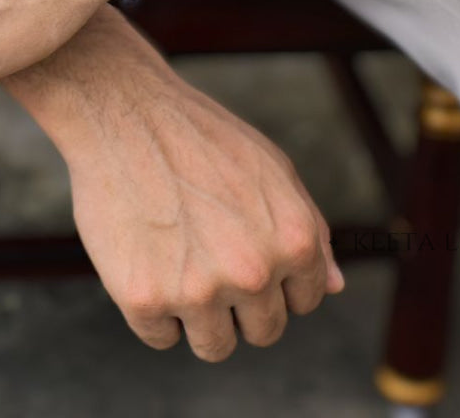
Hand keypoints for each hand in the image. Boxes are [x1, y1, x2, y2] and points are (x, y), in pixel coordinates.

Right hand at [4, 8, 343, 361]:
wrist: (124, 113)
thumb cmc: (200, 137)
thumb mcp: (273, 168)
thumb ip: (311, 230)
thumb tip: (335, 287)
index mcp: (294, 240)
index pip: (304, 302)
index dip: (273, 277)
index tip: (240, 247)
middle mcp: (253, 272)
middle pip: (262, 332)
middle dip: (239, 302)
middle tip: (204, 250)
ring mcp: (198, 290)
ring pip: (213, 346)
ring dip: (197, 314)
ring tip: (176, 256)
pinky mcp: (144, 299)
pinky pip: (161, 337)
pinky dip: (151, 308)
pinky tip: (144, 256)